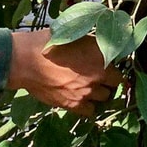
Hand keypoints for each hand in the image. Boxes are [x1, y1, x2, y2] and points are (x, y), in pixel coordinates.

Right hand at [9, 30, 123, 116]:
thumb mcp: (73, 35)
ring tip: (90, 89)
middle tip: (99, 79)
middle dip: (108, 82)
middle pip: (115, 86)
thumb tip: (102, 47)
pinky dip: (88, 107)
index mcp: (101, 55)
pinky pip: (90, 111)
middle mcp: (98, 75)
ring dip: (99, 94)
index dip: (114, 70)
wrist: (26, 61)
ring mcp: (86, 91)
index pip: (120, 69)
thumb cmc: (47, 43)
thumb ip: (92, 44)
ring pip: (104, 99)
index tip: (108, 69)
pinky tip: (81, 100)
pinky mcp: (73, 104)